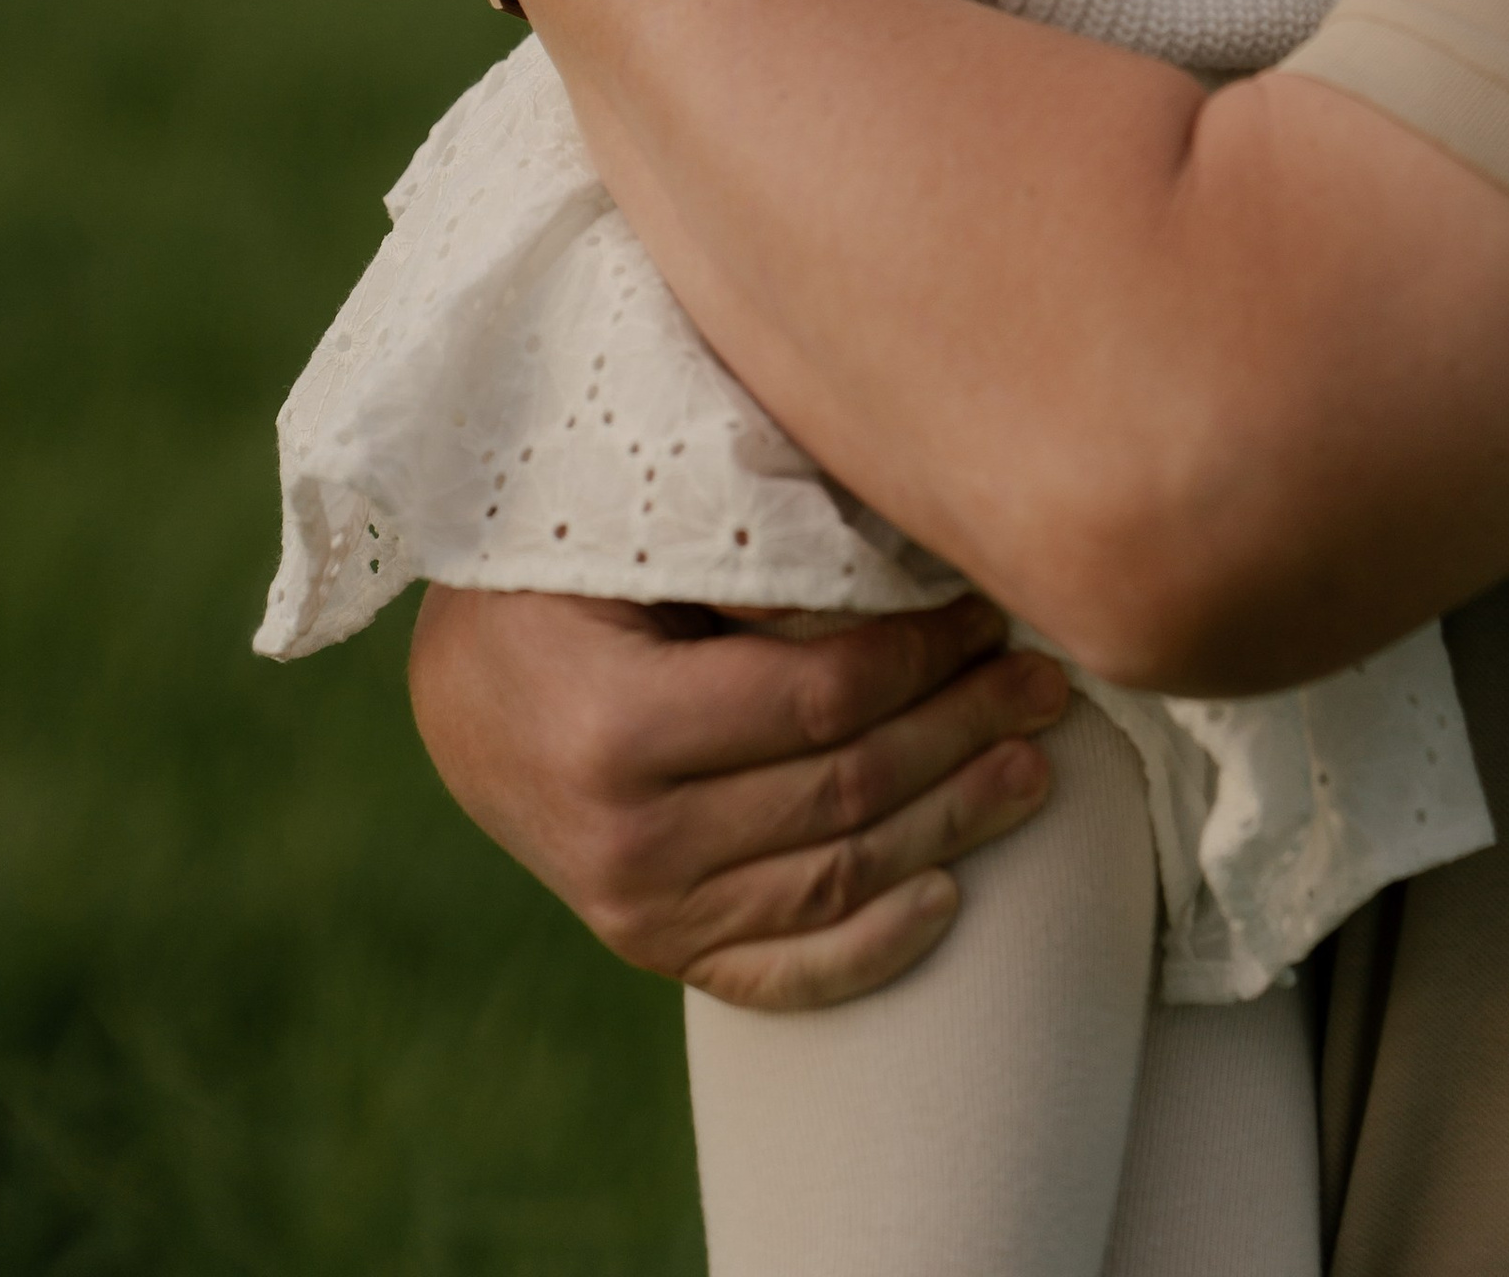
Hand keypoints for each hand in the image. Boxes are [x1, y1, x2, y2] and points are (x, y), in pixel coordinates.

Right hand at [407, 585, 1070, 1009]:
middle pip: (845, 790)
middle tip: (1047, 684)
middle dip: (964, 732)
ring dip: (950, 825)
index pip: (821, 698)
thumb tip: (905, 572)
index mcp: (617, 724)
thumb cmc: (557, 575)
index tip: (991, 610)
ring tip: (1031, 770)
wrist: (461, 689)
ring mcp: (636, 910)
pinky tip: (949, 899)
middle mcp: (625, 838)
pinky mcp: (648, 946)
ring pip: (834, 880)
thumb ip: (751, 562)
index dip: (924, 657)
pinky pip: (777, 972)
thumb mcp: (632, 536)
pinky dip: (871, 948)